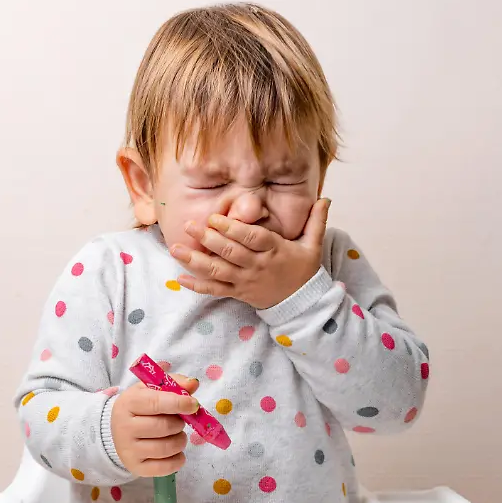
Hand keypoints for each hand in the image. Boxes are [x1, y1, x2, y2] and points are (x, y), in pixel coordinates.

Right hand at [110, 374, 199, 476]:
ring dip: (180, 441)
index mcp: (128, 403)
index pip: (156, 403)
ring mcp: (129, 450)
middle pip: (163, 427)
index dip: (179, 403)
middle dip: (179, 424)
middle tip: (179, 422)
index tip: (194, 405)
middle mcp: (125, 427)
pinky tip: (176, 452)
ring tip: (177, 435)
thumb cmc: (139, 408)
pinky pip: (165, 468)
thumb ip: (173, 383)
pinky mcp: (136, 467)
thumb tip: (193, 384)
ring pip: (166, 448)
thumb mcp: (150, 390)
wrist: (116, 430)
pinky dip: (178, 460)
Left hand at [169, 198, 329, 309]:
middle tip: (189, 225)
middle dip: (208, 239)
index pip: (251, 239)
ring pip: (217, 272)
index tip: (216, 218)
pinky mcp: (237, 293)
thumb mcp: (314, 245)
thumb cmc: (304, 270)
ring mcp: (245, 281)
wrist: (302, 304)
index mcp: (274, 251)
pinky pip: (215, 290)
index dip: (233, 229)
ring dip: (195, 261)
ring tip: (175, 248)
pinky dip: (197, 286)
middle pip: (230, 253)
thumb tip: (326, 198)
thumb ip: (316, 221)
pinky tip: (180, 278)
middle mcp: (257, 266)